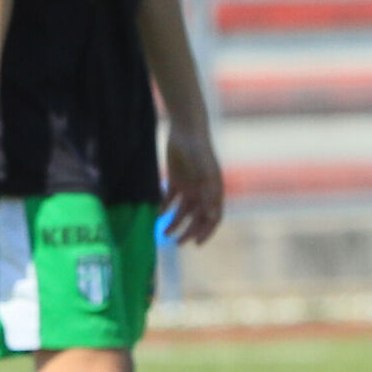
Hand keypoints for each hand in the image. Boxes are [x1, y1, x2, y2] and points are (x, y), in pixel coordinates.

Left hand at [162, 122, 224, 245]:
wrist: (186, 128)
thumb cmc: (199, 149)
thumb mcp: (206, 171)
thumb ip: (210, 192)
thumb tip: (213, 215)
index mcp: (213, 190)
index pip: (213, 217)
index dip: (207, 231)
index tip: (196, 243)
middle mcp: (202, 191)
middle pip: (197, 218)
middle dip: (188, 231)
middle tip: (177, 242)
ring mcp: (189, 186)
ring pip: (182, 211)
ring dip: (174, 223)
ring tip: (164, 233)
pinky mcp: (175, 179)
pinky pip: (169, 199)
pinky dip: (164, 208)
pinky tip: (157, 215)